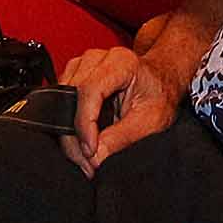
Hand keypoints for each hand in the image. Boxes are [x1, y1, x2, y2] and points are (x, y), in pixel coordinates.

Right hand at [56, 45, 175, 175]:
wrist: (161, 81)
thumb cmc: (159, 94)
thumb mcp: (151, 120)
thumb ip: (123, 137)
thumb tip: (96, 157)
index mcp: (120, 62)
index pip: (90, 90)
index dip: (85, 123)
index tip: (90, 151)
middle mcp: (97, 59)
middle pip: (71, 97)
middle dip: (75, 136)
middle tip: (87, 163)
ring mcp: (82, 65)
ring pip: (62, 102)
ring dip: (69, 134)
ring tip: (86, 156)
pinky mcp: (75, 76)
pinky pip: (62, 103)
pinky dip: (69, 126)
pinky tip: (83, 142)